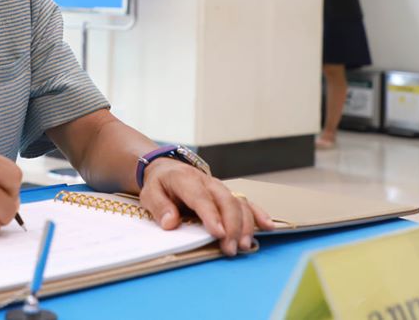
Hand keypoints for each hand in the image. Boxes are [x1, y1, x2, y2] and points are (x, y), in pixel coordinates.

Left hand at [139, 159, 274, 255]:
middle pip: (225, 201)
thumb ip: (159, 206)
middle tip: (230, 248)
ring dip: (245, 225)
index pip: (201, 197)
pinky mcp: (228, 195)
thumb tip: (170, 222)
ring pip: (239, 203)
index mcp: (186, 180)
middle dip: (231, 226)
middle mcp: (207, 182)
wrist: (167, 169)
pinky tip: (268, 227)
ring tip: (244, 246)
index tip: (218, 233)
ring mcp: (220, 188)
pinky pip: (246, 202)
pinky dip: (258, 214)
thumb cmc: (159, 184)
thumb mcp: (150, 193)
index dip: (211, 215)